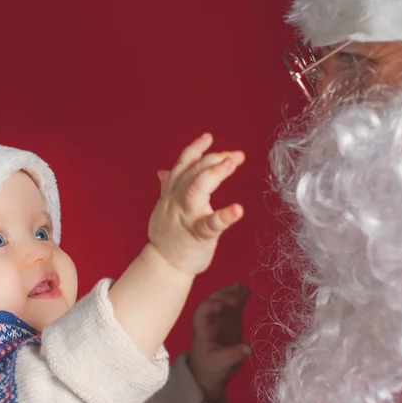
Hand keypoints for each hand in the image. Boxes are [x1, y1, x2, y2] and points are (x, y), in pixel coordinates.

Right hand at [148, 133, 244, 276]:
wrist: (164, 264)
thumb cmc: (168, 236)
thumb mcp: (164, 207)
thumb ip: (167, 187)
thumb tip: (163, 171)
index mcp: (172, 193)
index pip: (183, 165)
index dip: (195, 149)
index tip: (209, 137)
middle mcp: (177, 201)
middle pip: (193, 172)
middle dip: (213, 160)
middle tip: (234, 155)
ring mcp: (186, 217)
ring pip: (196, 190)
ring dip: (214, 173)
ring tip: (231, 163)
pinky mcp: (197, 235)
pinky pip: (211, 224)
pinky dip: (225, 216)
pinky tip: (238, 209)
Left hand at [187, 282, 250, 402]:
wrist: (210, 372)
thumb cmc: (210, 367)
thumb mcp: (221, 364)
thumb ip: (234, 355)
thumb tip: (249, 348)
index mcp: (202, 328)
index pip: (202, 312)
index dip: (212, 305)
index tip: (224, 306)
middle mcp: (210, 319)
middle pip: (213, 301)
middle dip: (223, 296)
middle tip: (236, 296)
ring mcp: (221, 318)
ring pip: (224, 300)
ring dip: (232, 292)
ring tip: (244, 288)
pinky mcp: (231, 320)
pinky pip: (234, 305)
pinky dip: (240, 297)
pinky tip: (247, 290)